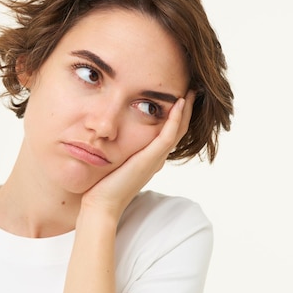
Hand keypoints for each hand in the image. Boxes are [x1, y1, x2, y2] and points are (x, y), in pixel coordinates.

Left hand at [80, 90, 195, 219]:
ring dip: (186, 110)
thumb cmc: (102, 185)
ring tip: (191, 91)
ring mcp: (156, 159)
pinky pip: (168, 135)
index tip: (179, 95)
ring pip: (178, 130)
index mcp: (151, 158)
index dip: (177, 114)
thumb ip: (118, 147)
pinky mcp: (150, 159)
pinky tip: (178, 103)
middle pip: (179, 129)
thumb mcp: (114, 160)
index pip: (170, 132)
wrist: (100, 204)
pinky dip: (175, 118)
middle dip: (187, 109)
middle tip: (192, 89)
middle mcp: (157, 158)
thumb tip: (109, 131)